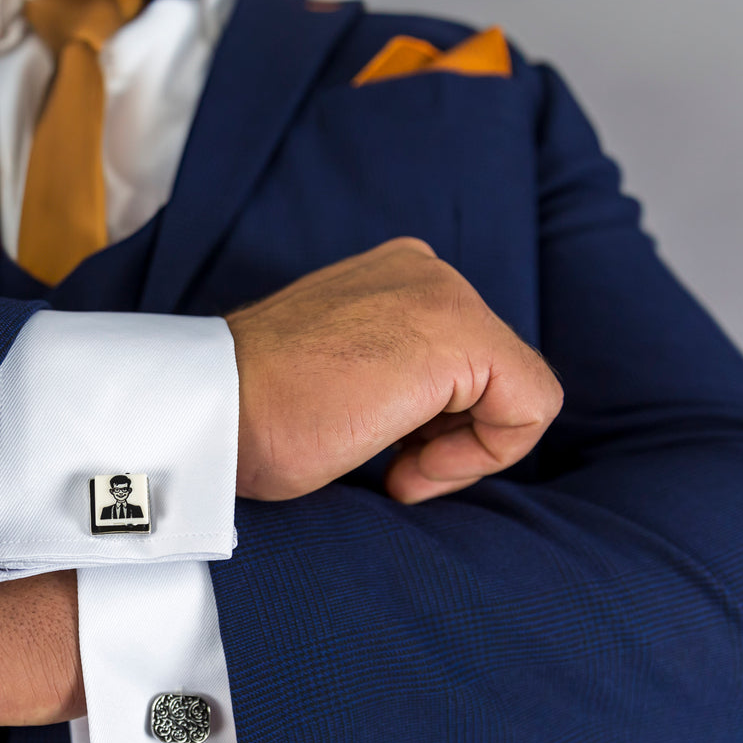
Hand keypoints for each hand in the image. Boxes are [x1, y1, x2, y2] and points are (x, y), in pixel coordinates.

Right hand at [225, 236, 562, 502]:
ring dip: (462, 451)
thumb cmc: (255, 412)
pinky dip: (482, 457)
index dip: (439, 427)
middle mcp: (426, 270)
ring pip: (518, 393)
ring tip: (394, 469)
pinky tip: (408, 473)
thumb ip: (392, 372)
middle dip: (453, 436)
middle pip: (496, 376)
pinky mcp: (458, 337)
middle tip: (390, 468)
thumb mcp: (339, 375)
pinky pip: (530, 408)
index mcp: (394, 274)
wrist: (213, 412)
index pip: (467, 363)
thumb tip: (438, 419)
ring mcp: (444, 295)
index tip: (385, 455)